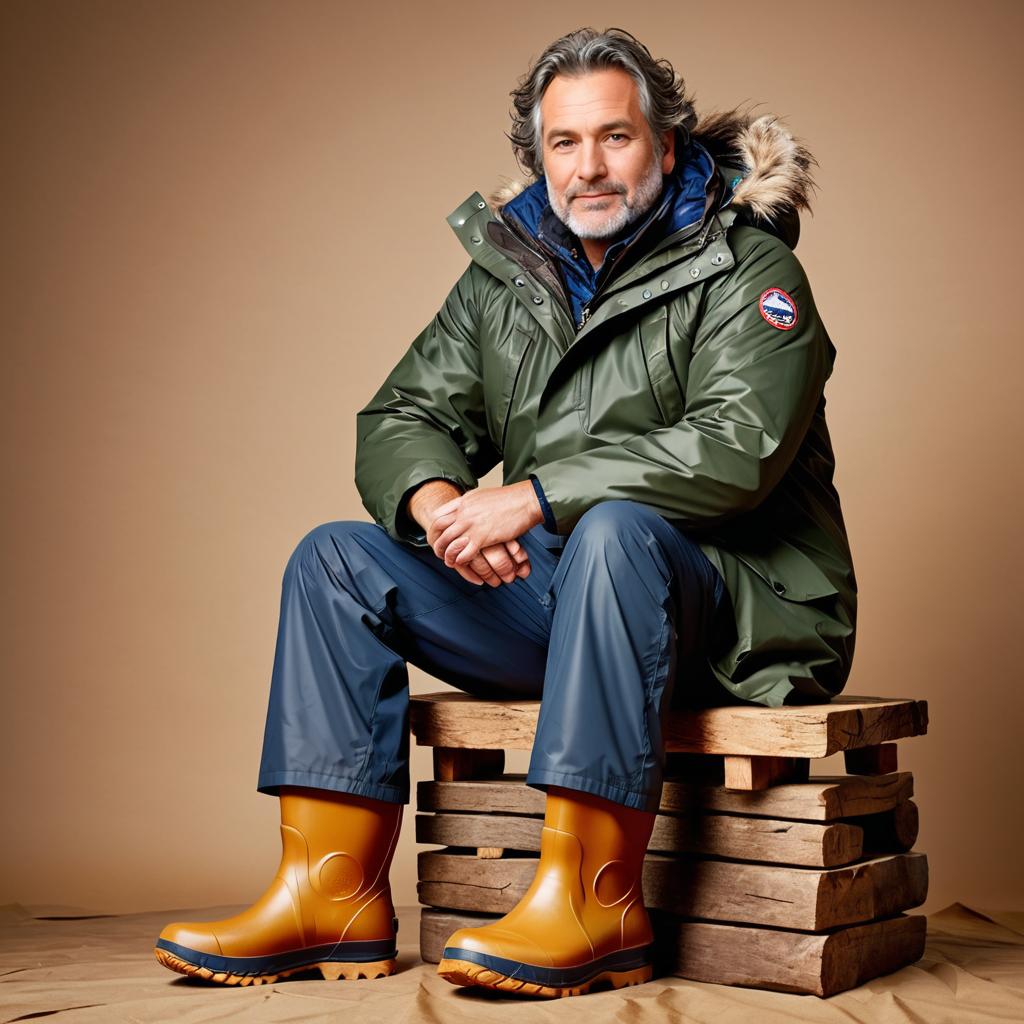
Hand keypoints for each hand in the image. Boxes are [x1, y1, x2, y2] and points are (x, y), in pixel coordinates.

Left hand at [408, 479, 533, 586]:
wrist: (524, 501)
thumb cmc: (508, 499)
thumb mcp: (482, 495)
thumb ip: (469, 504)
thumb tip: (463, 509)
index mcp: (463, 502)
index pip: (438, 515)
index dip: (435, 528)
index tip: (437, 536)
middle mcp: (463, 513)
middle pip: (439, 530)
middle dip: (437, 543)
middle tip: (439, 552)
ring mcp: (471, 525)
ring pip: (449, 543)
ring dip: (447, 555)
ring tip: (449, 561)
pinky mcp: (482, 537)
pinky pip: (464, 553)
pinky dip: (460, 560)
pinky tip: (462, 562)